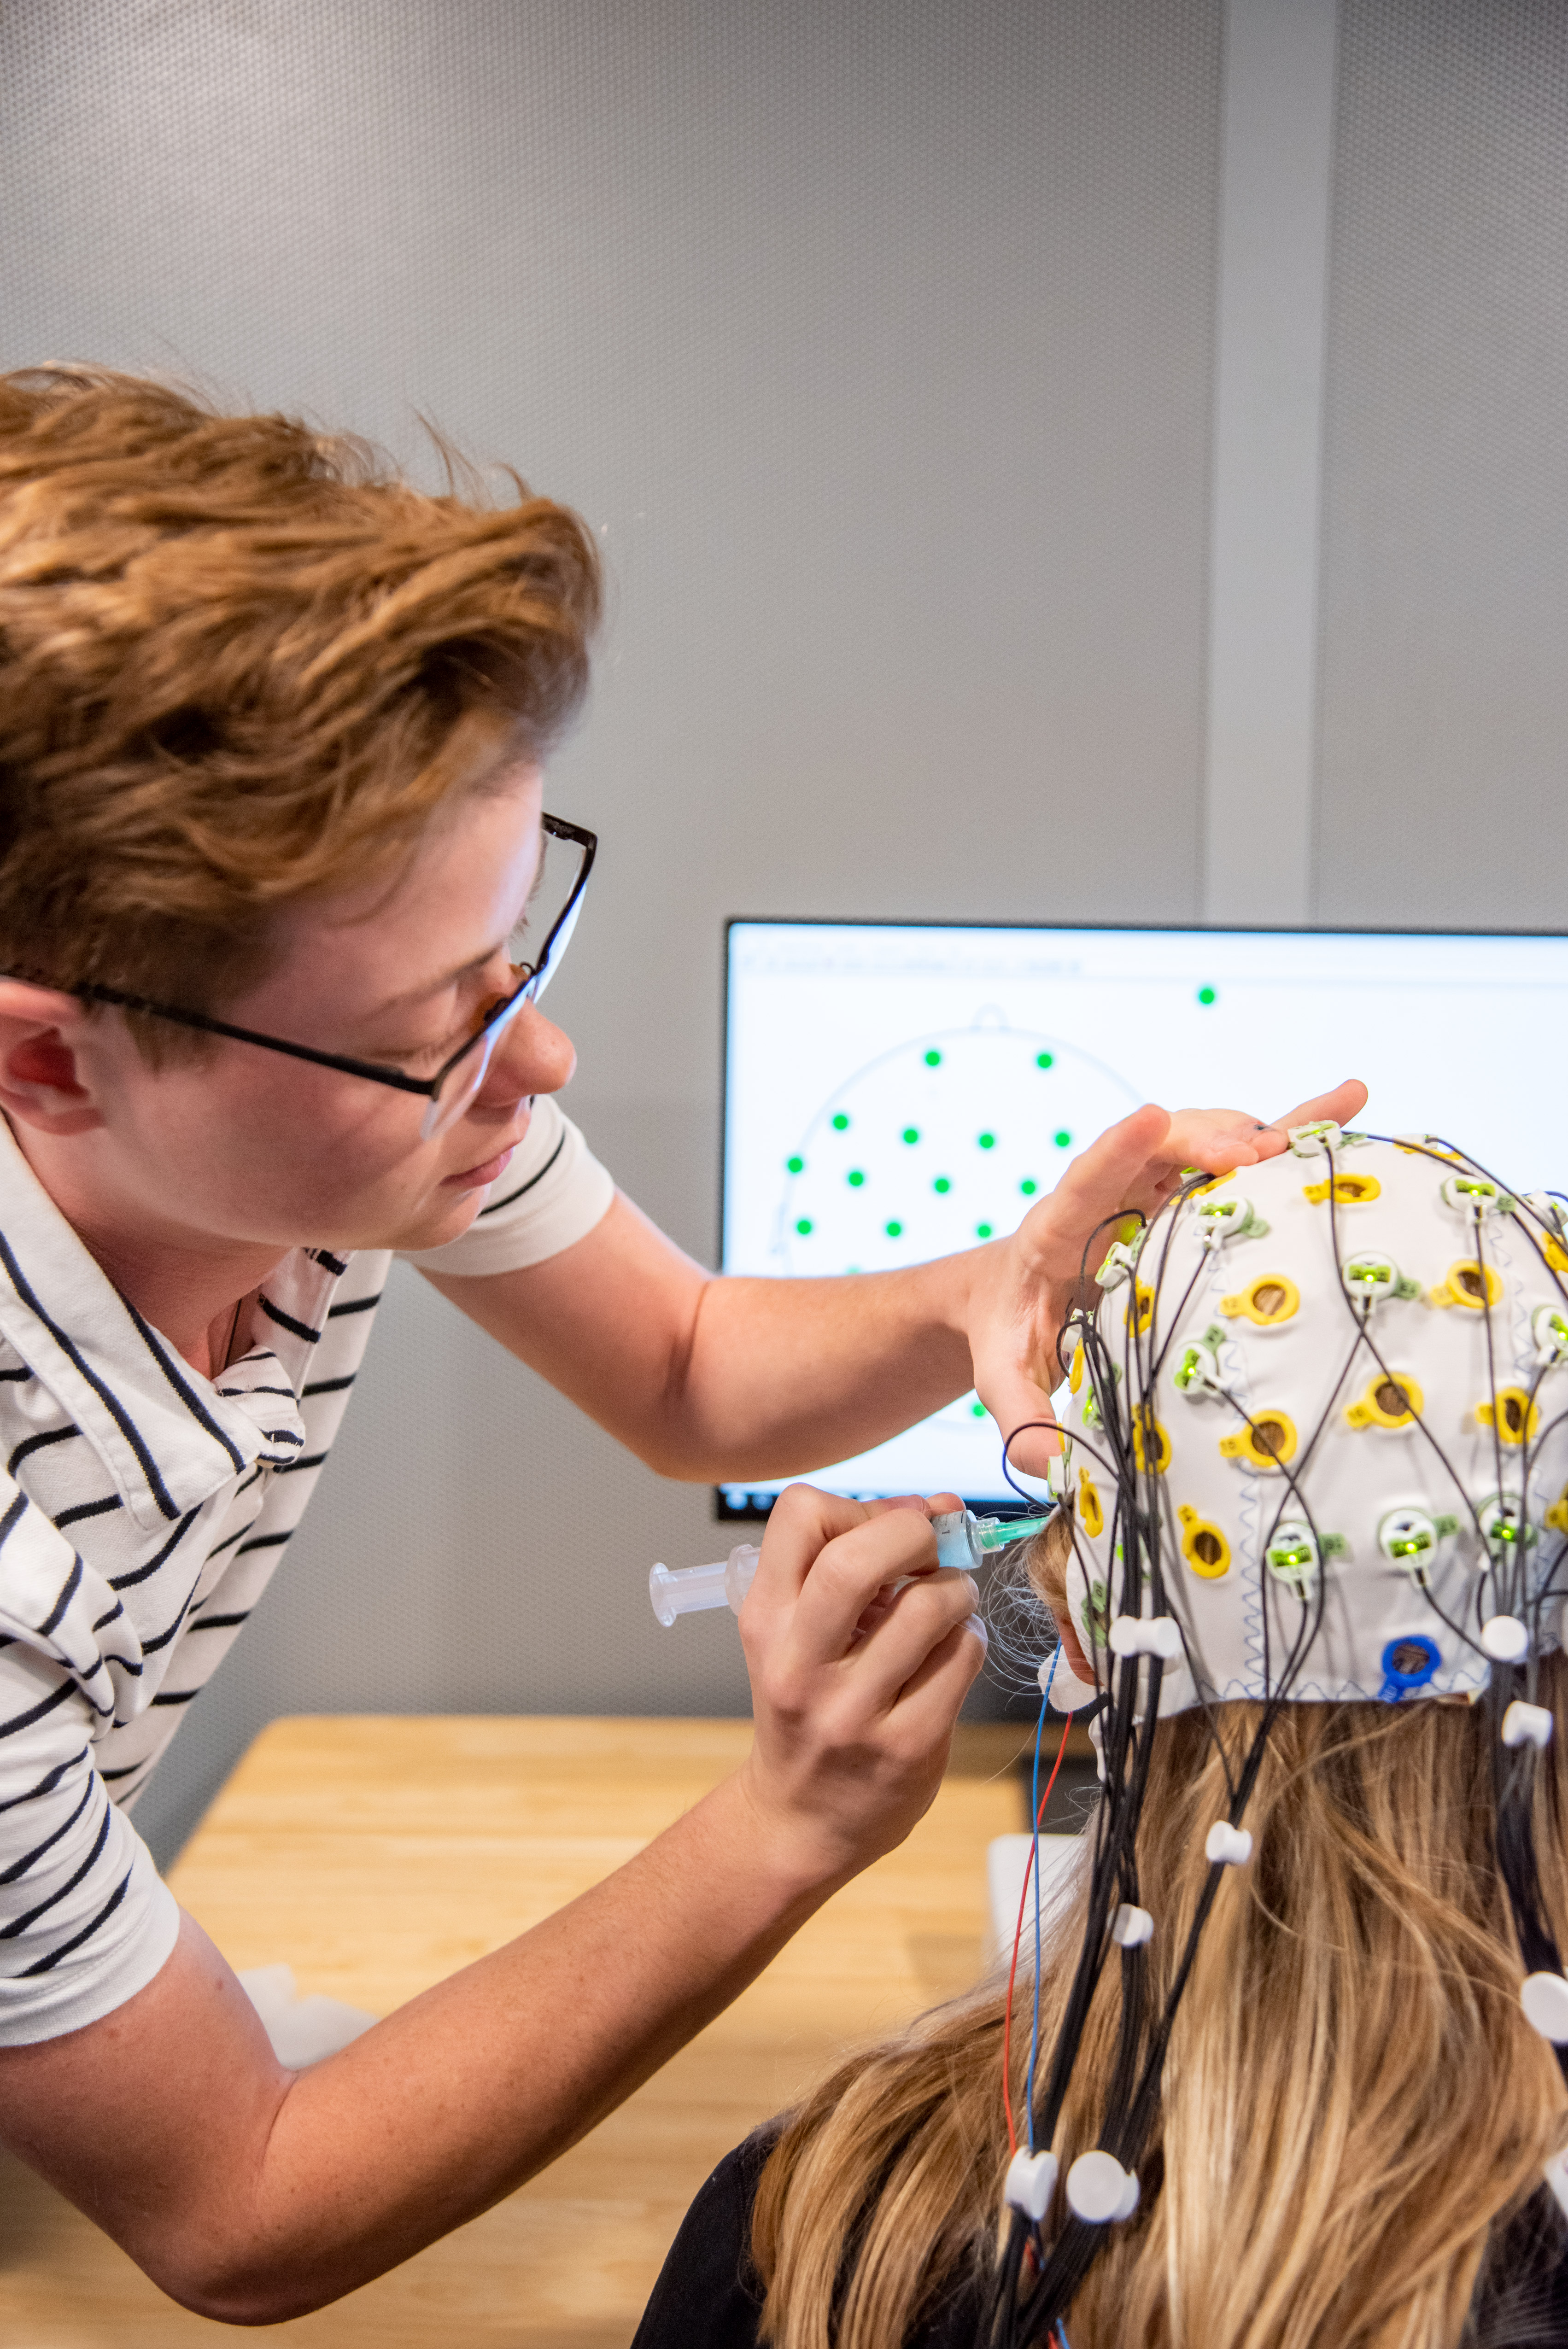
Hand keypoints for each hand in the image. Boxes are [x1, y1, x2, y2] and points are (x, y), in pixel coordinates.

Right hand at [733, 1484, 986, 1885]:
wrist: (799, 1819)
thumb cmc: (809, 1705)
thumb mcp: (799, 1631)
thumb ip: (858, 1562)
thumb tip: (940, 1505)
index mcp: (764, 1621)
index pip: (800, 1515)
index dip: (858, 1506)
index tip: (882, 1529)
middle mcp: (800, 1665)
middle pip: (859, 1557)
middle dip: (914, 1535)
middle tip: (928, 1551)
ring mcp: (853, 1711)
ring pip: (929, 1605)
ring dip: (955, 1590)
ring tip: (945, 1606)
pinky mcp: (907, 1747)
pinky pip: (962, 1657)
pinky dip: (967, 1640)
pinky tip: (948, 1654)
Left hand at [966, 1078, 1367, 1479]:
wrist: (1009, 1294)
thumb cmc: (1008, 1329)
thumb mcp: (1003, 1374)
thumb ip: (1017, 1415)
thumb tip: (1041, 1464)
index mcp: (1057, 1231)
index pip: (1085, 1181)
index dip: (1117, 1150)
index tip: (1149, 1118)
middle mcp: (1110, 1194)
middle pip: (1157, 1148)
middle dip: (1203, 1141)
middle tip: (1250, 1153)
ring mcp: (1153, 1188)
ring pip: (1204, 1141)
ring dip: (1249, 1136)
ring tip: (1292, 1148)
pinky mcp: (1188, 1196)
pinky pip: (1243, 1158)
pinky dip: (1293, 1129)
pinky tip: (1348, 1103)